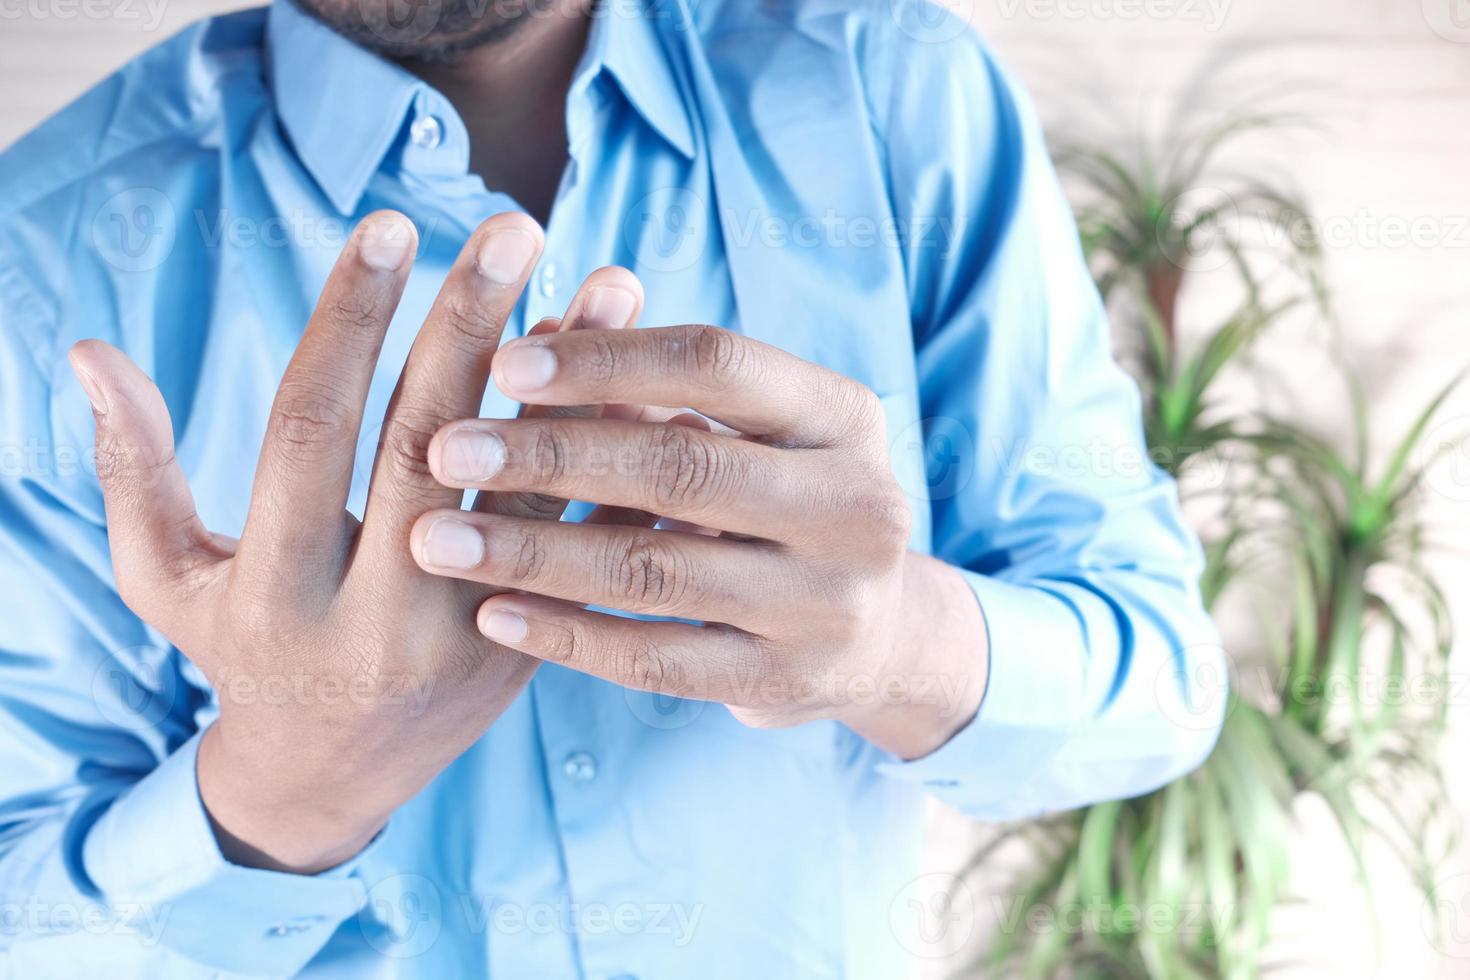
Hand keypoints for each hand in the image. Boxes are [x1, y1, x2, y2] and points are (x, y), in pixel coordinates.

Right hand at [69, 211, 645, 871]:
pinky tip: (645, 381)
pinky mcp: (534, 643)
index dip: (346, 323)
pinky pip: (586, 544)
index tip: (387, 227)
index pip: (310, 431)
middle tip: (514, 228)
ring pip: (527, 499)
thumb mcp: (168, 580)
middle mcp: (376, 618)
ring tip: (611, 287)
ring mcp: (468, 637)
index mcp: (276, 592)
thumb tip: (90, 353)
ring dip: (572, 388)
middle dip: (469, 331)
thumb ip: (134, 471)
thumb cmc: (244, 653)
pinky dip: (613, 459)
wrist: (333, 781)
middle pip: (426, 450)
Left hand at [408, 325, 987, 758]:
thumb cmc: (782, 501)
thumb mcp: (754, 433)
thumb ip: (658, 391)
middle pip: (683, 467)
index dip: (605, 359)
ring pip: (656, 570)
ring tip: (433, 538)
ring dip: (532, 552)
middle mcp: (856, 507)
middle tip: (443, 449)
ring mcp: (829, 606)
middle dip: (550, 457)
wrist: (883, 633)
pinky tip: (491, 614)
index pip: (718, 364)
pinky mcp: (786, 684)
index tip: (500, 361)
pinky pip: (656, 660)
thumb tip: (537, 329)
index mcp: (844, 416)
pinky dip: (566, 636)